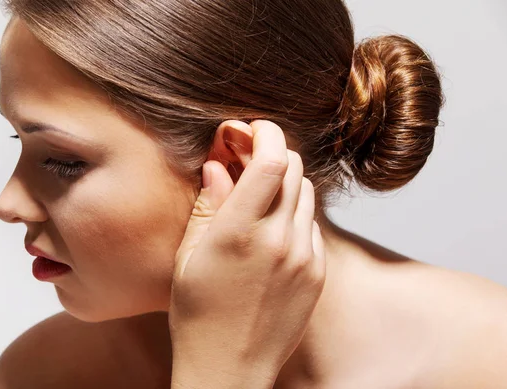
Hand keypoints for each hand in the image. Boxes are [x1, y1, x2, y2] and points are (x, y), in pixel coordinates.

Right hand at [169, 120, 325, 387]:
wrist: (230, 368)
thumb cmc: (197, 315)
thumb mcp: (189, 256)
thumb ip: (209, 204)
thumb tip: (220, 163)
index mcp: (239, 232)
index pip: (272, 160)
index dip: (266, 134)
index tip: (252, 129)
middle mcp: (279, 240)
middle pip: (294, 169)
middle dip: (274, 153)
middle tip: (250, 159)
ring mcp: (304, 257)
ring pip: (306, 194)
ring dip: (285, 183)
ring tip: (258, 198)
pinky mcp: (317, 273)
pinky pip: (312, 225)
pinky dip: (295, 214)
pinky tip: (272, 231)